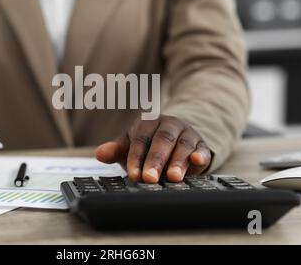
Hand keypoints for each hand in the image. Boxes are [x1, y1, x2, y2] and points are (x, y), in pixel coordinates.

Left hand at [95, 115, 211, 182]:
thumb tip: (99, 153)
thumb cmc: (148, 146)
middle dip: (156, 160)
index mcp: (148, 122)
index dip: (136, 157)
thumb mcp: (131, 147)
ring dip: (178, 162)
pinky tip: (197, 161)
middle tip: (150, 178)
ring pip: (182, 145)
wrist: (176, 140)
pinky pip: (201, 149)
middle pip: (162, 141)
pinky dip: (200, 155)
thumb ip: (116, 150)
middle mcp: (169, 125)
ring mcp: (187, 134)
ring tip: (173, 178)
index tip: (133, 175)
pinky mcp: (201, 145)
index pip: (141, 140)